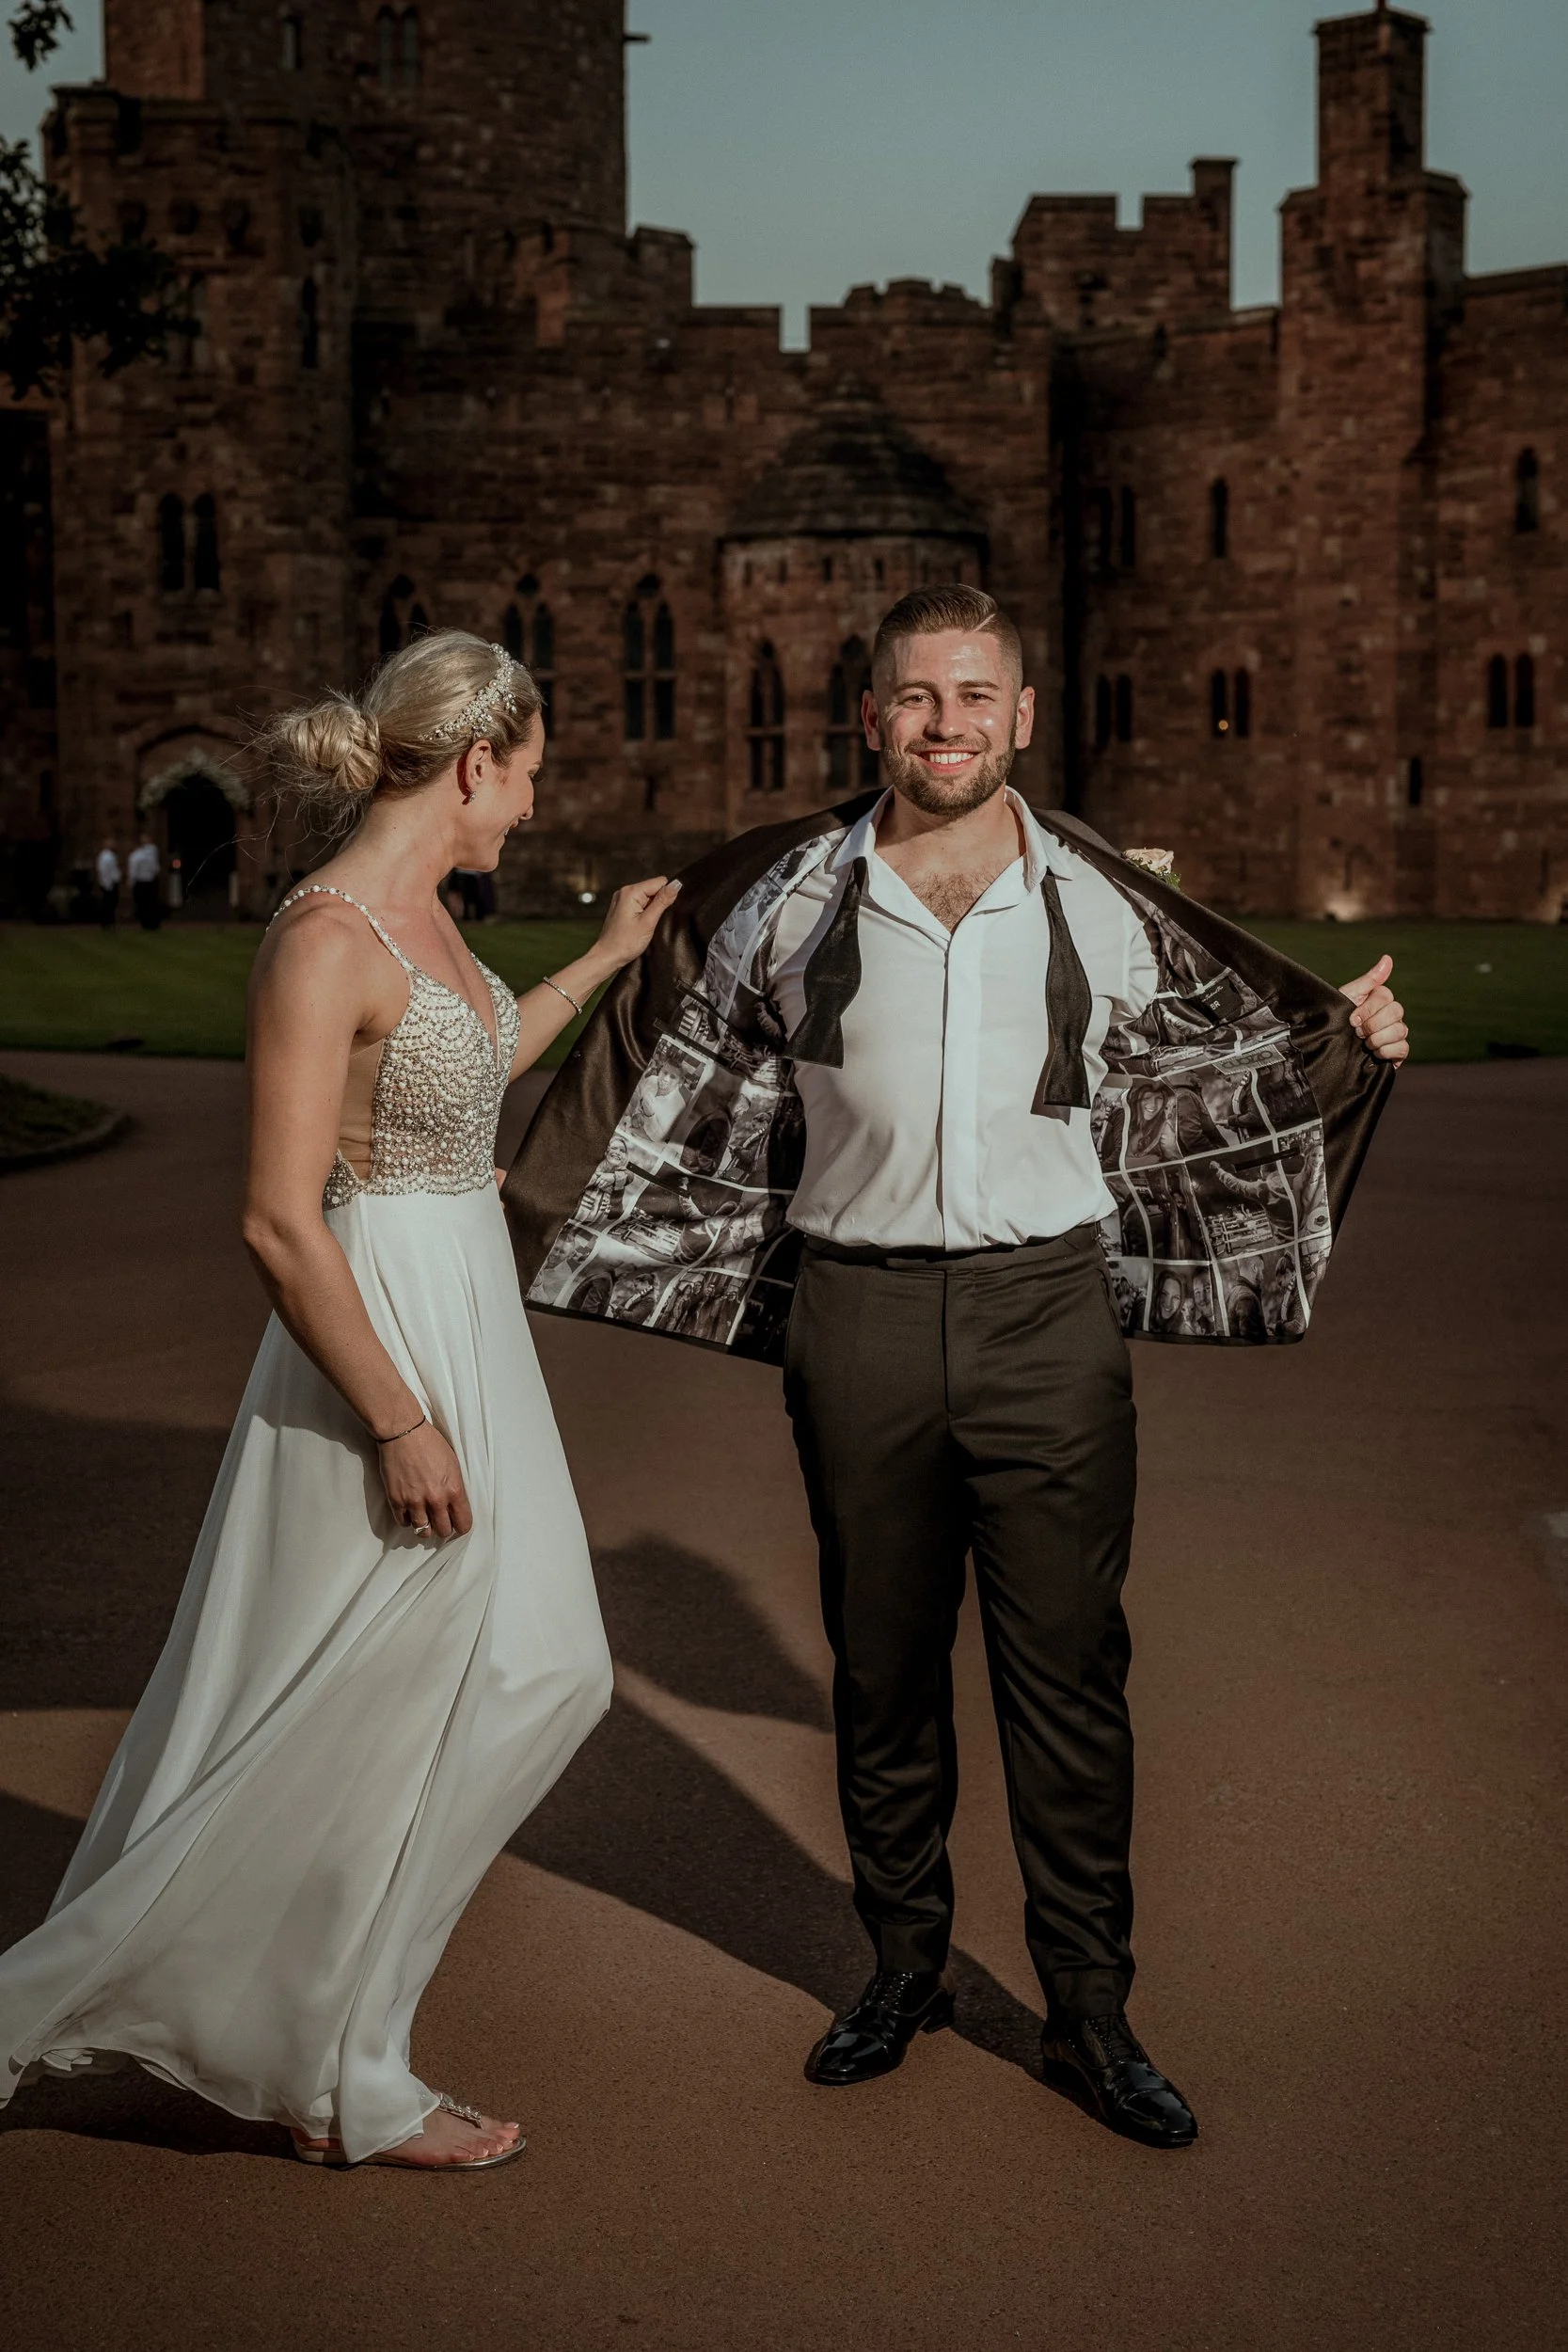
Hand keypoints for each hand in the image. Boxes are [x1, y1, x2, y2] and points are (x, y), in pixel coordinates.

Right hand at [377, 1421, 472, 1541]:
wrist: (404, 1432)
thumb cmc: (430, 1443)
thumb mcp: (454, 1464)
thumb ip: (456, 1487)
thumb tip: (456, 1504)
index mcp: (454, 1490)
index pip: (463, 1523)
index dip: (461, 1526)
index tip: (457, 1523)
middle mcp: (436, 1500)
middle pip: (443, 1531)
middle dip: (443, 1528)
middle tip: (440, 1520)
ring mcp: (414, 1502)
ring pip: (423, 1532)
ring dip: (425, 1527)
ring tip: (425, 1518)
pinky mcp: (396, 1500)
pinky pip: (403, 1523)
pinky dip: (407, 1520)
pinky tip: (410, 1512)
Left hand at [594, 875, 682, 971]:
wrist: (607, 956)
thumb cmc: (625, 943)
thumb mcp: (648, 922)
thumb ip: (662, 901)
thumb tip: (676, 885)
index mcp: (630, 892)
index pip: (659, 882)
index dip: (665, 896)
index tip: (659, 913)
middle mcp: (624, 892)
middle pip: (653, 888)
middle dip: (657, 903)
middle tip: (649, 921)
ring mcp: (621, 899)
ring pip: (647, 897)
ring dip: (651, 909)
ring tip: (643, 924)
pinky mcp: (622, 907)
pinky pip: (640, 904)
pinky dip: (644, 913)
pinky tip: (639, 924)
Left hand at [1340, 954, 1408, 1063]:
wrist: (1329, 1048)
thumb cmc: (1337, 1019)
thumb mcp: (1348, 996)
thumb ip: (1369, 980)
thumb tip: (1387, 958)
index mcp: (1380, 1000)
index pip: (1386, 996)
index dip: (1368, 1009)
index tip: (1352, 1019)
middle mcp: (1391, 1015)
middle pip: (1396, 1011)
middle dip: (1372, 1024)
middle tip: (1357, 1032)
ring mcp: (1396, 1033)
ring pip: (1401, 1030)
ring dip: (1377, 1039)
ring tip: (1364, 1044)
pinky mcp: (1398, 1051)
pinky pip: (1403, 1048)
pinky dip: (1386, 1051)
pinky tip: (1374, 1053)